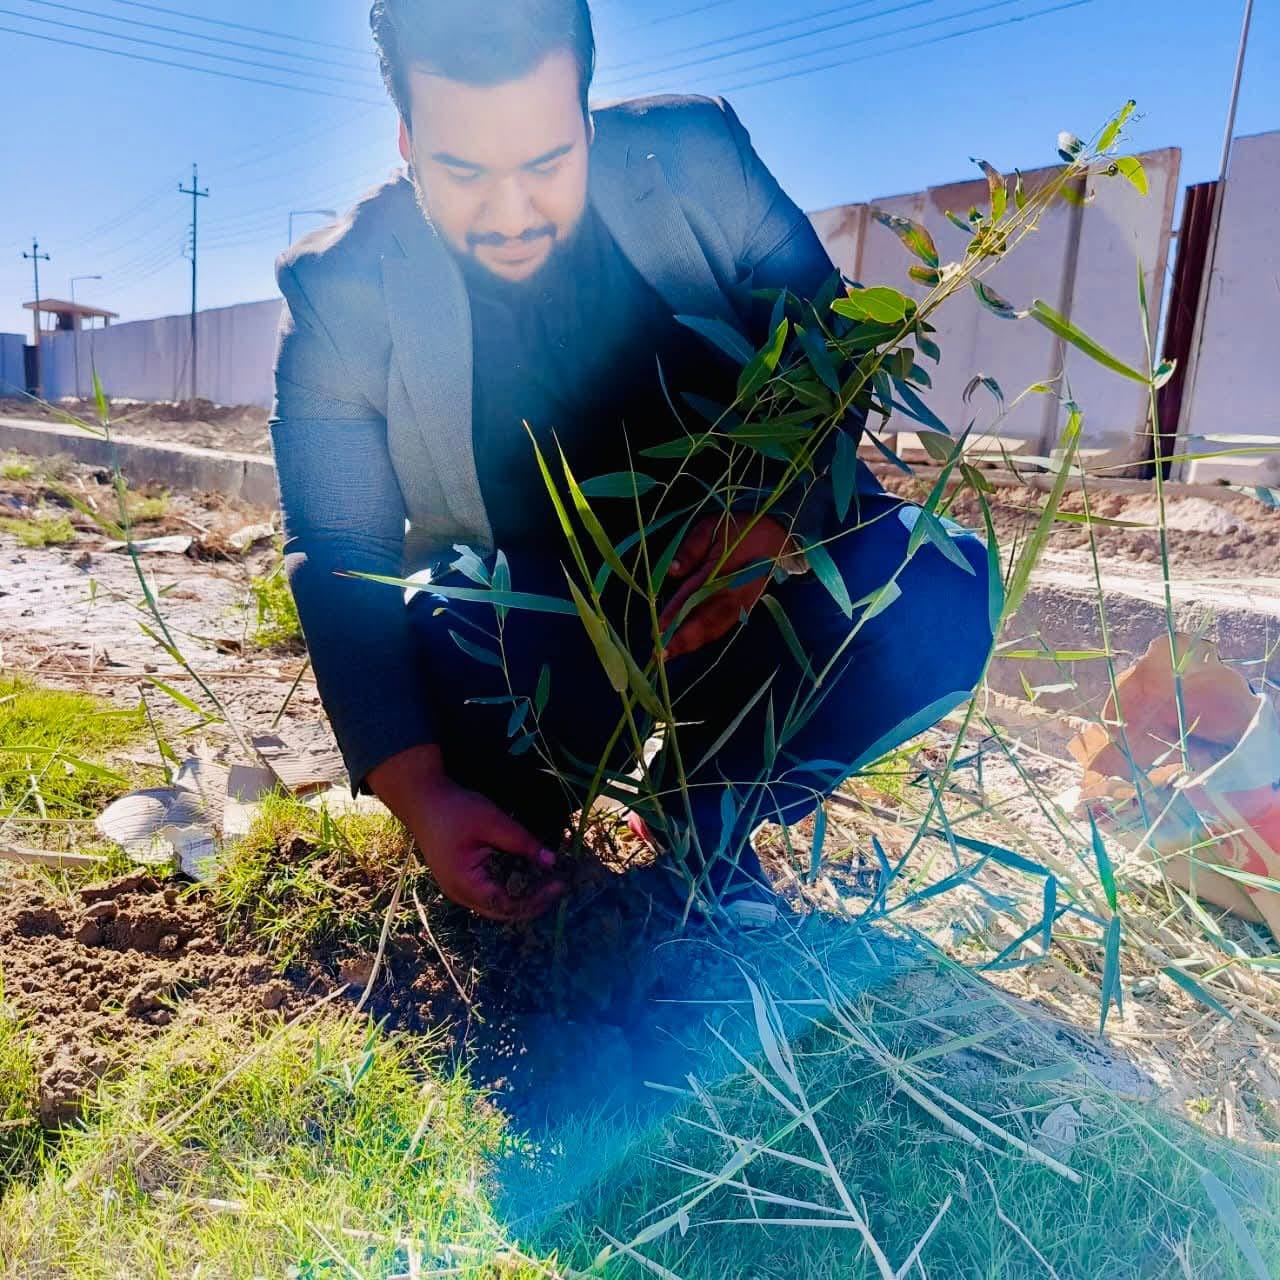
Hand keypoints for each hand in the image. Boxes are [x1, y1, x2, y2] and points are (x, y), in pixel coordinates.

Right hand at [369, 746, 563, 921]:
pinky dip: (508, 887)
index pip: (507, 906)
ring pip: (495, 904)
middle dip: (531, 902)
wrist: (422, 797)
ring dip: (521, 896)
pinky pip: (487, 892)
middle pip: (501, 911)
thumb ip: (522, 842)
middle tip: (556, 887)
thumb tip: (551, 861)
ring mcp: (457, 887)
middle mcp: (460, 893)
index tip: (559, 885)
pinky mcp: (458, 878)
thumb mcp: (492, 821)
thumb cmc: (454, 809)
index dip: (536, 900)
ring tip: (546, 883)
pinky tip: (525, 874)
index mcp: (465, 884)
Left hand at [659, 513, 791, 660]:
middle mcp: (733, 595)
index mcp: (724, 573)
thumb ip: (691, 548)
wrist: (777, 536)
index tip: (657, 631)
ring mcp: (740, 604)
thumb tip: (672, 571)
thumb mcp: (711, 526)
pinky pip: (722, 627)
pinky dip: (704, 638)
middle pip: (705, 622)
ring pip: (714, 629)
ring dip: (691, 644)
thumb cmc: (741, 528)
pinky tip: (688, 644)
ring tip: (668, 654)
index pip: (693, 597)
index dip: (675, 615)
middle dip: (681, 640)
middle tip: (657, 656)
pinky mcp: (744, 608)